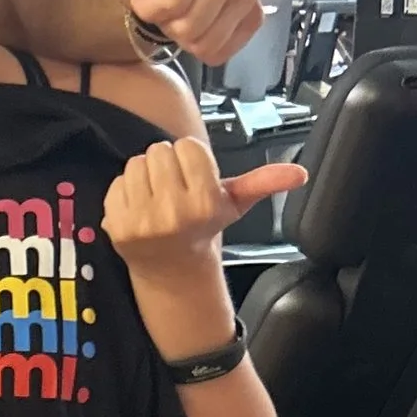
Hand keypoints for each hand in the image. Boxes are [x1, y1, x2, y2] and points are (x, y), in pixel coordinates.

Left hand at [97, 0, 261, 67]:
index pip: (172, 4)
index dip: (152, 8)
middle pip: (192, 24)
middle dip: (171, 23)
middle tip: (166, 6)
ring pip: (209, 39)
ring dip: (188, 37)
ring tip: (182, 13)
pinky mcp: (254, 11)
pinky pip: (227, 48)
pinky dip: (208, 46)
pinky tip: (200, 23)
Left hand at [102, 138, 309, 278]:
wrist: (174, 270)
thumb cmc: (203, 228)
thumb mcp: (236, 205)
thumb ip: (265, 182)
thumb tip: (300, 173)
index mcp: (204, 202)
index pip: (187, 146)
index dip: (191, 160)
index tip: (194, 180)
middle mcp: (174, 212)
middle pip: (159, 151)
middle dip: (168, 166)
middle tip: (174, 190)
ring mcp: (143, 220)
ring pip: (136, 163)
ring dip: (145, 176)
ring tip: (157, 198)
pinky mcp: (117, 225)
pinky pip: (116, 184)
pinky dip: (125, 192)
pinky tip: (139, 209)